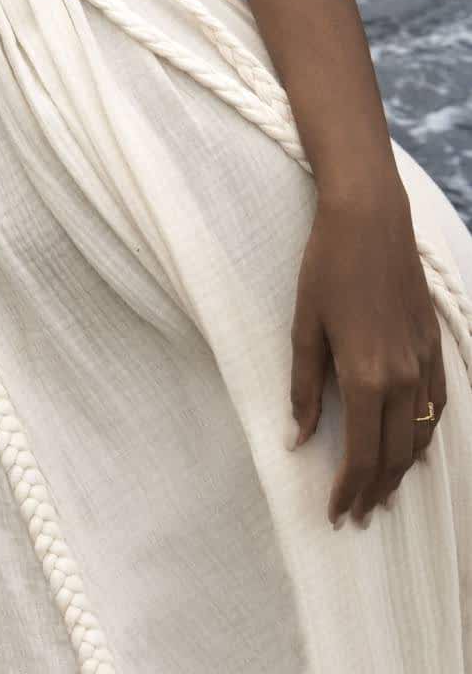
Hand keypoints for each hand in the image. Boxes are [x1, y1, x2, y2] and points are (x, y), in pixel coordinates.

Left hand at [289, 181, 445, 526]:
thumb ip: (303, 388)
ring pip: (420, 437)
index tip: (335, 515)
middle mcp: (403, 379)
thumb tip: (296, 440)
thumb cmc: (326, 267)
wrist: (370, 218)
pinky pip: (437, 407)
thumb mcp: (303, 326)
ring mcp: (424, 363)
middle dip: (375, 492)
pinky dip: (424, 436)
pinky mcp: (435, 346)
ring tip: (382, 491)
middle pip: (393, 456)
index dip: (348, 491)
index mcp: (365, 378)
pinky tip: (412, 445)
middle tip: (358, 516)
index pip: (360, 455)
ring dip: (401, 470)